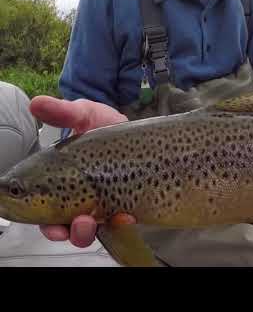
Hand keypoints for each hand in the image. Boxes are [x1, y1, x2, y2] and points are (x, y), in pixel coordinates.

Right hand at [30, 96, 127, 247]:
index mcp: (59, 183)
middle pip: (68, 228)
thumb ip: (63, 112)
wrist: (130, 126)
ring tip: (102, 221)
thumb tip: (37, 103)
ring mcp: (102, 202)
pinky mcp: (124, 203)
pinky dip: (122, 224)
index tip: (54, 225)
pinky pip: (120, 223)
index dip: (48, 224)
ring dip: (95, 232)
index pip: (47, 212)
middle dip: (73, 233)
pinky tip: (128, 216)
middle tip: (81, 224)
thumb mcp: (83, 114)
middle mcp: (78, 197)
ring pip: (93, 230)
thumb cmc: (100, 123)